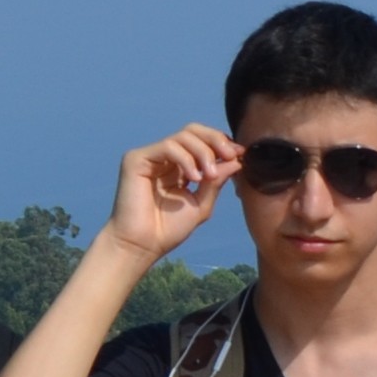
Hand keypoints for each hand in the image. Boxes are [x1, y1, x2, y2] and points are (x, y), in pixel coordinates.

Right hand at [109, 124, 246, 261]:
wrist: (143, 245)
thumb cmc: (168, 229)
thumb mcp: (201, 203)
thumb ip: (216, 181)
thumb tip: (236, 160)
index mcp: (179, 166)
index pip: (202, 141)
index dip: (222, 144)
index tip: (240, 156)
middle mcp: (164, 158)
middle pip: (193, 131)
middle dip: (216, 140)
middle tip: (230, 156)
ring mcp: (150, 156)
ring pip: (183, 136)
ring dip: (204, 152)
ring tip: (209, 176)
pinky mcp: (136, 159)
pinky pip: (168, 146)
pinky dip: (186, 159)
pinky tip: (193, 178)